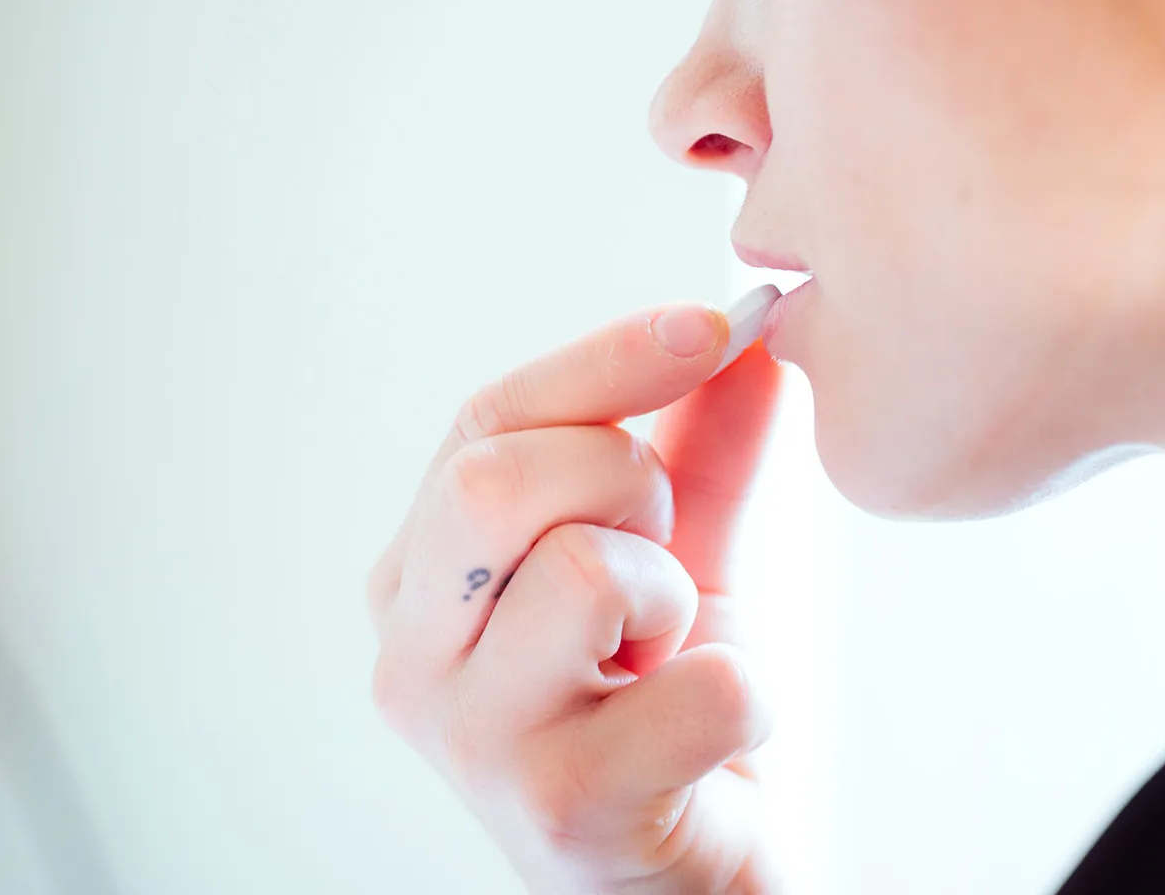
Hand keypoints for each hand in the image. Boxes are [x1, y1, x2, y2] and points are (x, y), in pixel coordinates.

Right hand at [368, 303, 786, 893]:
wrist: (699, 866)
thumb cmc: (666, 706)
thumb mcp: (677, 551)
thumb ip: (700, 443)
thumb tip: (752, 329)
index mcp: (420, 579)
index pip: (485, 422)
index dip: (607, 360)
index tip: (716, 324)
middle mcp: (412, 657)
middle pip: (496, 481)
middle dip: (624, 483)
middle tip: (666, 549)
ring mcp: (473, 742)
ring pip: (585, 573)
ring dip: (676, 596)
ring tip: (669, 652)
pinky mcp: (556, 812)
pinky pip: (692, 688)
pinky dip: (742, 691)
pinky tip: (714, 727)